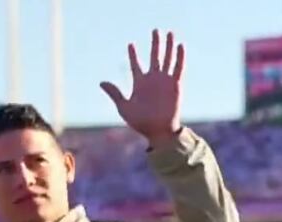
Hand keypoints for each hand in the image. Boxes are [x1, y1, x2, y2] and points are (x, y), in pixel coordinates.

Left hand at [100, 30, 183, 147]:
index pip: (136, 65)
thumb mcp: (124, 107)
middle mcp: (153, 80)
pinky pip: (178, 68)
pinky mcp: (175, 85)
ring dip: (169, 46)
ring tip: (170, 33)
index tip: (130, 45)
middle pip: (154, 57)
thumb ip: (115, 93)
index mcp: (140, 83)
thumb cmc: (140, 122)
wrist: (158, 131)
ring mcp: (164, 81)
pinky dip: (179, 57)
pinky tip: (180, 46)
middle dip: (155, 44)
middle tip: (155, 30)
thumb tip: (101, 82)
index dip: (133, 55)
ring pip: (167, 59)